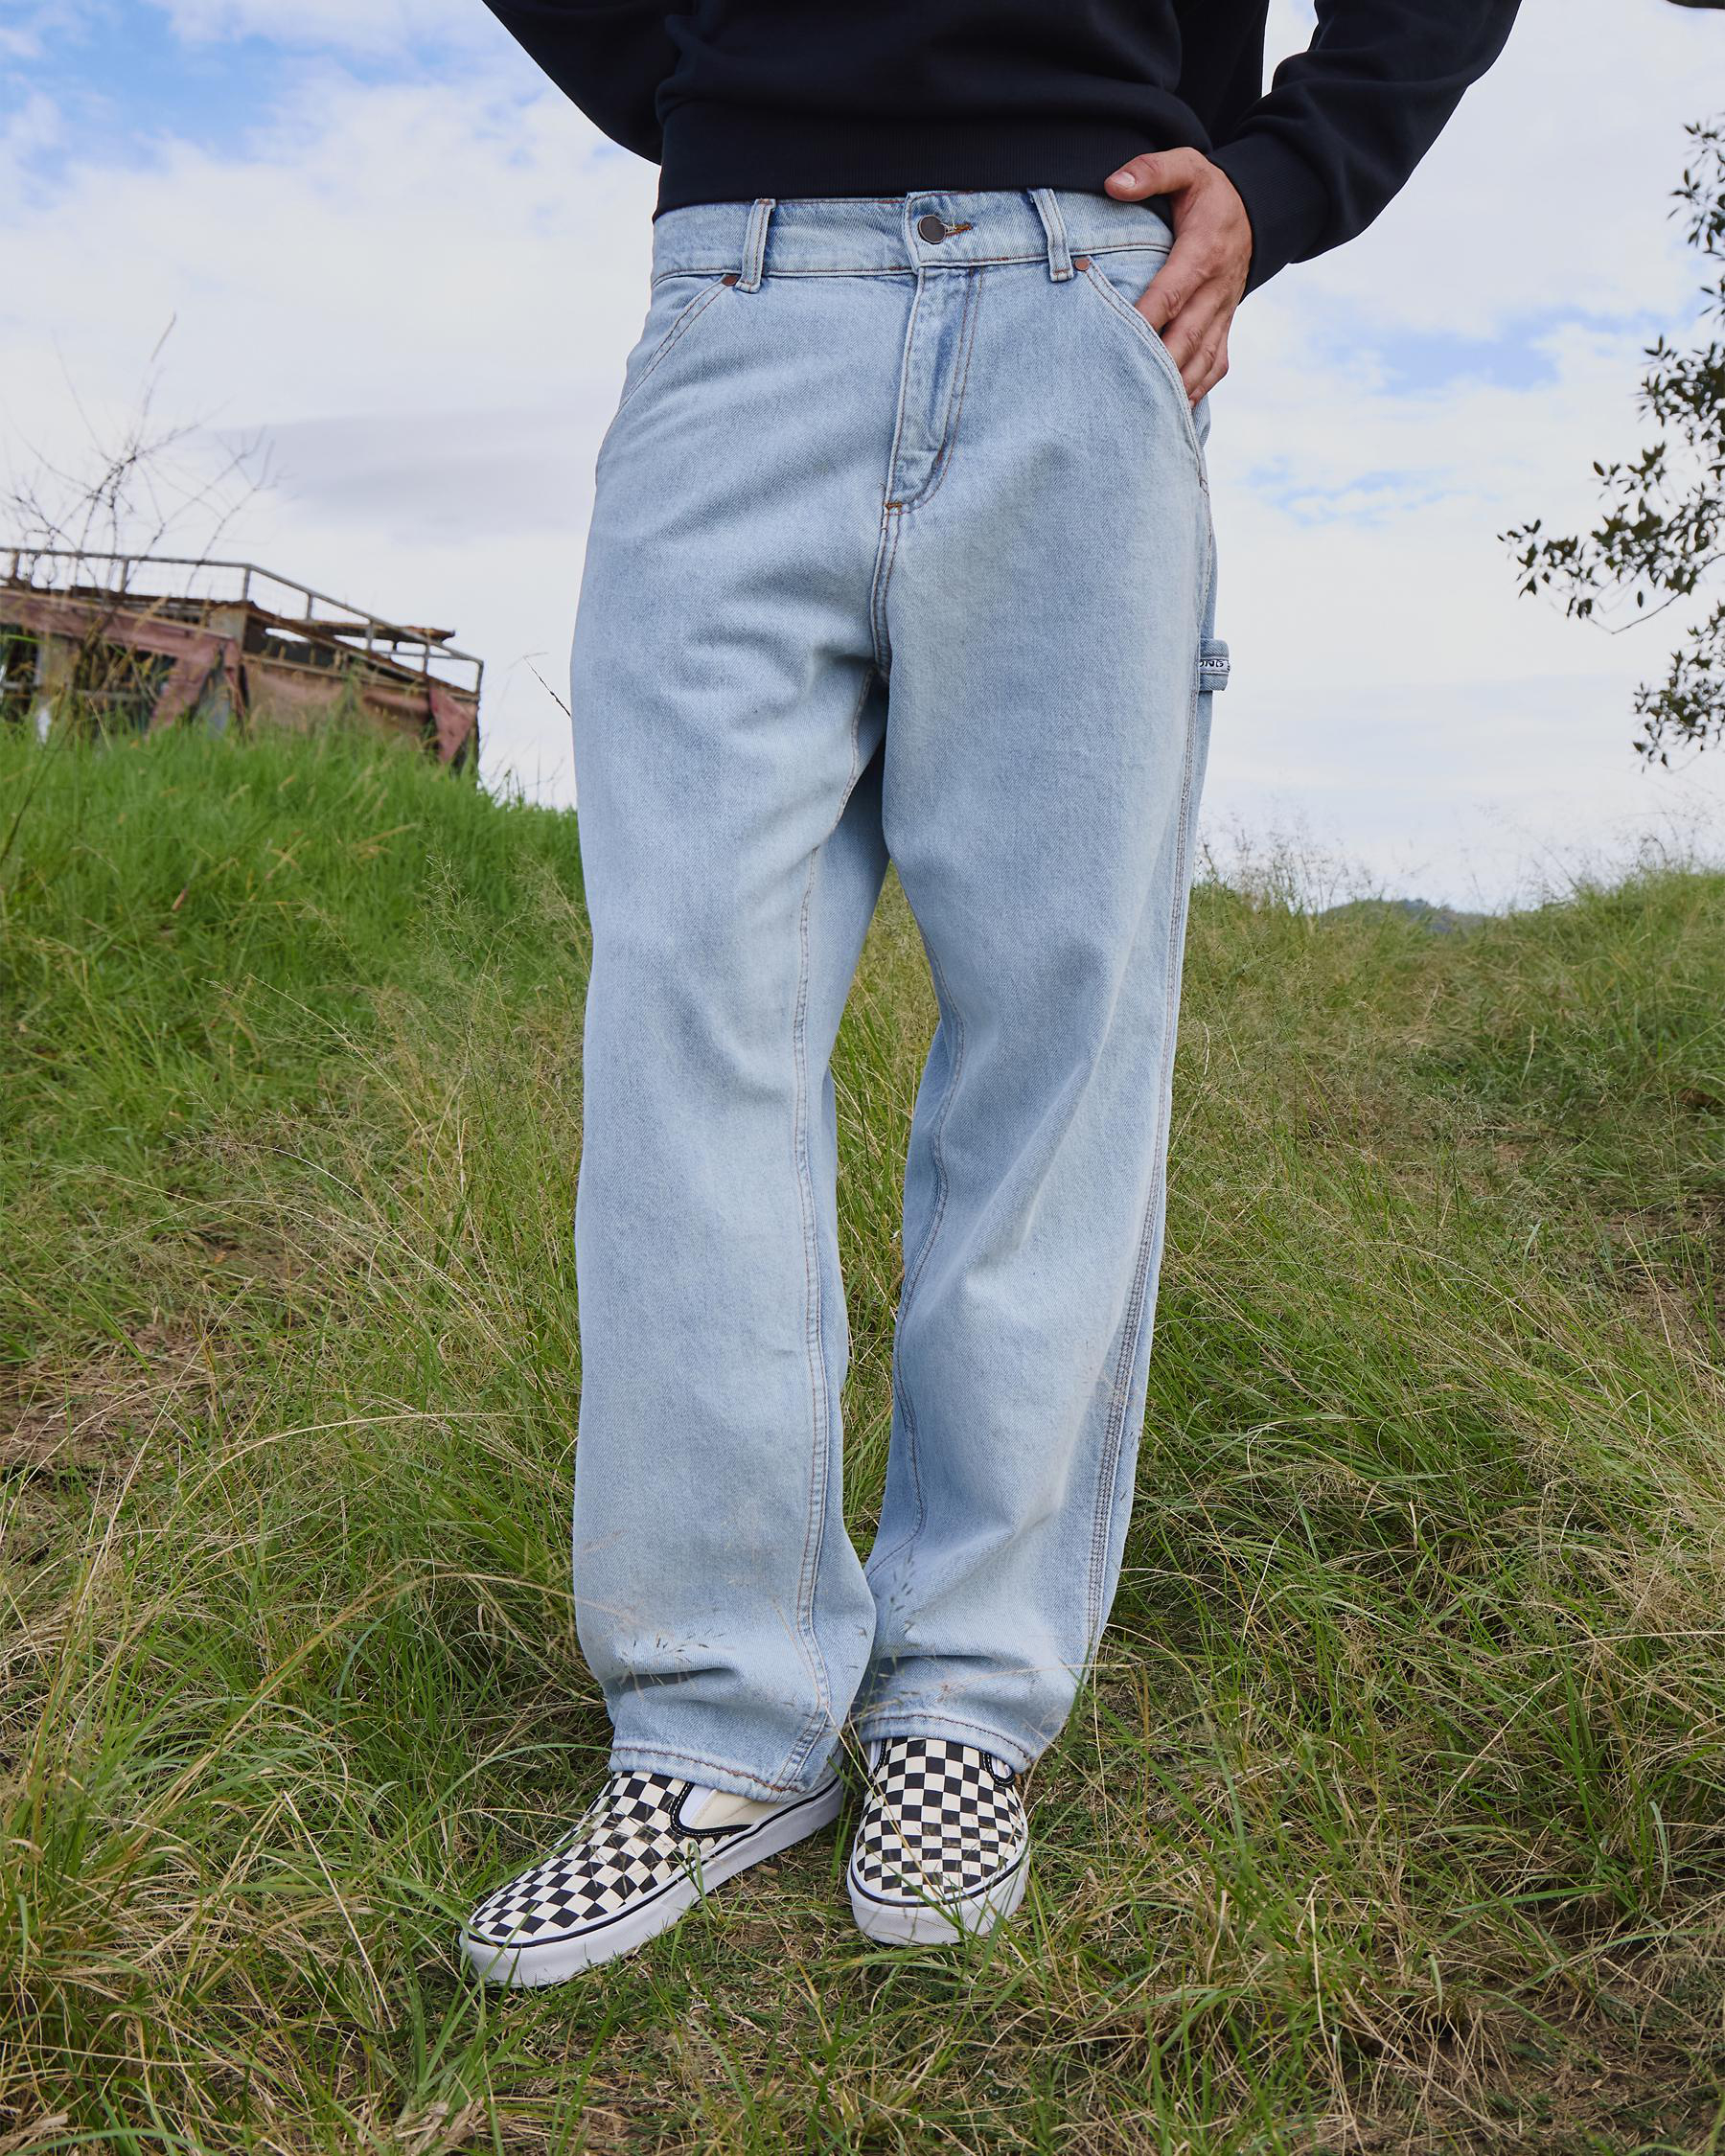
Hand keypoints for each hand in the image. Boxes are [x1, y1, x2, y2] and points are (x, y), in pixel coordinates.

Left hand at [1103, 149, 1251, 403]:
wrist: (1257, 213)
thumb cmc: (1210, 193)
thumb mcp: (1188, 167)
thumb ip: (1152, 170)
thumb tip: (1114, 184)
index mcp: (1202, 254)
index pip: (1170, 293)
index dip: (1144, 320)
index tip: (1114, 341)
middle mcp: (1216, 292)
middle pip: (1184, 339)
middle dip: (1155, 368)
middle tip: (1119, 393)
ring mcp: (1222, 316)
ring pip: (1199, 363)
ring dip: (1172, 390)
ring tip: (1139, 417)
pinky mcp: (1224, 332)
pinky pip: (1212, 371)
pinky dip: (1192, 396)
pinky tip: (1167, 417)